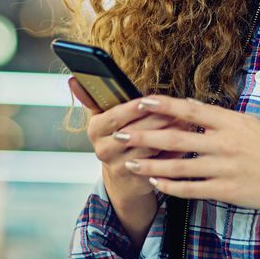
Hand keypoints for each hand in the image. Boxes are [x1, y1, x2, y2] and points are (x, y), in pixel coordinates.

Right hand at [68, 79, 187, 201]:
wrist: (122, 177)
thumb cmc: (115, 137)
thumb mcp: (102, 117)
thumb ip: (92, 97)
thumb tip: (73, 79)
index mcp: (95, 130)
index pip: (114, 117)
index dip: (131, 108)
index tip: (147, 100)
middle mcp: (104, 150)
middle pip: (134, 132)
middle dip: (158, 118)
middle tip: (176, 108)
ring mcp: (121, 167)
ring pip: (150, 148)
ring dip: (170, 133)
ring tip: (185, 120)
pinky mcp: (139, 179)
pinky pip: (161, 163)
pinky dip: (176, 150)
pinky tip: (186, 138)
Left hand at [116, 95, 259, 211]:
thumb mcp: (248, 122)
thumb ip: (218, 117)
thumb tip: (190, 107)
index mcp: (229, 121)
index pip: (189, 110)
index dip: (162, 105)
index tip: (140, 101)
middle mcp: (224, 142)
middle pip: (176, 137)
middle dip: (145, 136)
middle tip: (121, 134)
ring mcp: (224, 168)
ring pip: (179, 166)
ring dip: (151, 165)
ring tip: (130, 163)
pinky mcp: (226, 191)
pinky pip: (192, 189)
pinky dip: (171, 186)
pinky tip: (156, 184)